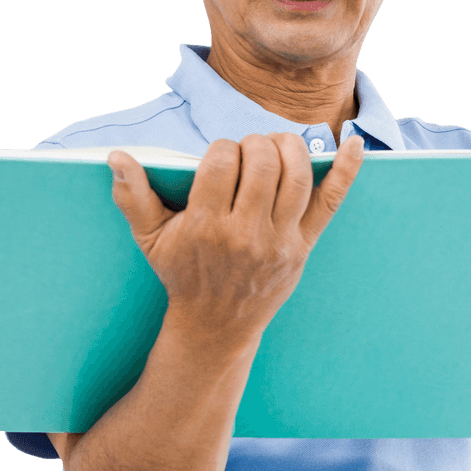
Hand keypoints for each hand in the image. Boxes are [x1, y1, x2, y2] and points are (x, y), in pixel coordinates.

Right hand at [107, 132, 363, 342]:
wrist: (217, 326)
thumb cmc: (184, 274)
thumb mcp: (151, 239)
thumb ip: (132, 197)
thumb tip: (116, 158)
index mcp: (207, 225)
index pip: (222, 159)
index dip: (221, 149)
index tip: (218, 160)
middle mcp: (246, 233)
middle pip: (262, 161)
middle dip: (254, 144)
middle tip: (247, 153)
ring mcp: (280, 241)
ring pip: (296, 174)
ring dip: (289, 147)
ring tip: (276, 148)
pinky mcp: (303, 247)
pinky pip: (331, 202)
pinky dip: (347, 170)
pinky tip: (355, 144)